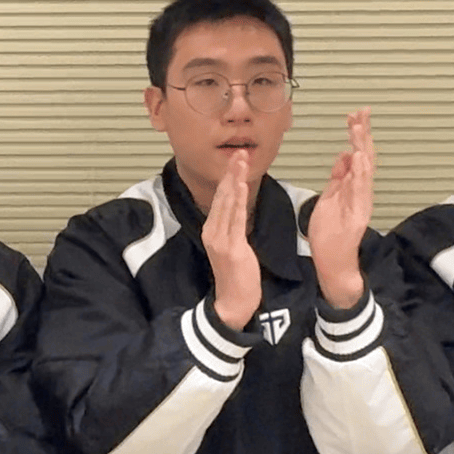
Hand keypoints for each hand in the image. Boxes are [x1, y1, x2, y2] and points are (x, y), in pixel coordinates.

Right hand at [205, 149, 261, 330]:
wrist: (234, 301)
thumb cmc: (238, 276)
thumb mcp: (233, 247)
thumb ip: (233, 227)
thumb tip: (240, 210)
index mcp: (212, 230)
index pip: (221, 198)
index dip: (228, 178)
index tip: (236, 160)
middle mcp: (212, 231)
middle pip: (222, 196)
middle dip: (231, 172)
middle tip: (239, 152)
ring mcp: (219, 238)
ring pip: (228, 203)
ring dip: (235, 180)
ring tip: (241, 161)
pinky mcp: (230, 246)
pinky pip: (235, 218)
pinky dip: (237, 200)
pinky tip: (241, 185)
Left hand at [308, 108, 374, 309]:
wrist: (332, 260)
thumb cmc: (330, 231)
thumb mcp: (330, 197)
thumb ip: (338, 177)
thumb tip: (345, 154)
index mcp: (352, 186)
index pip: (357, 154)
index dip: (357, 134)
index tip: (355, 114)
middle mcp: (360, 192)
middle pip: (364, 158)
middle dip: (362, 135)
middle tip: (361, 113)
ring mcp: (360, 203)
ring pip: (364, 172)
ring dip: (362, 149)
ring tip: (359, 130)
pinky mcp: (357, 215)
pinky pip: (359, 192)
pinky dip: (359, 174)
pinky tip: (357, 159)